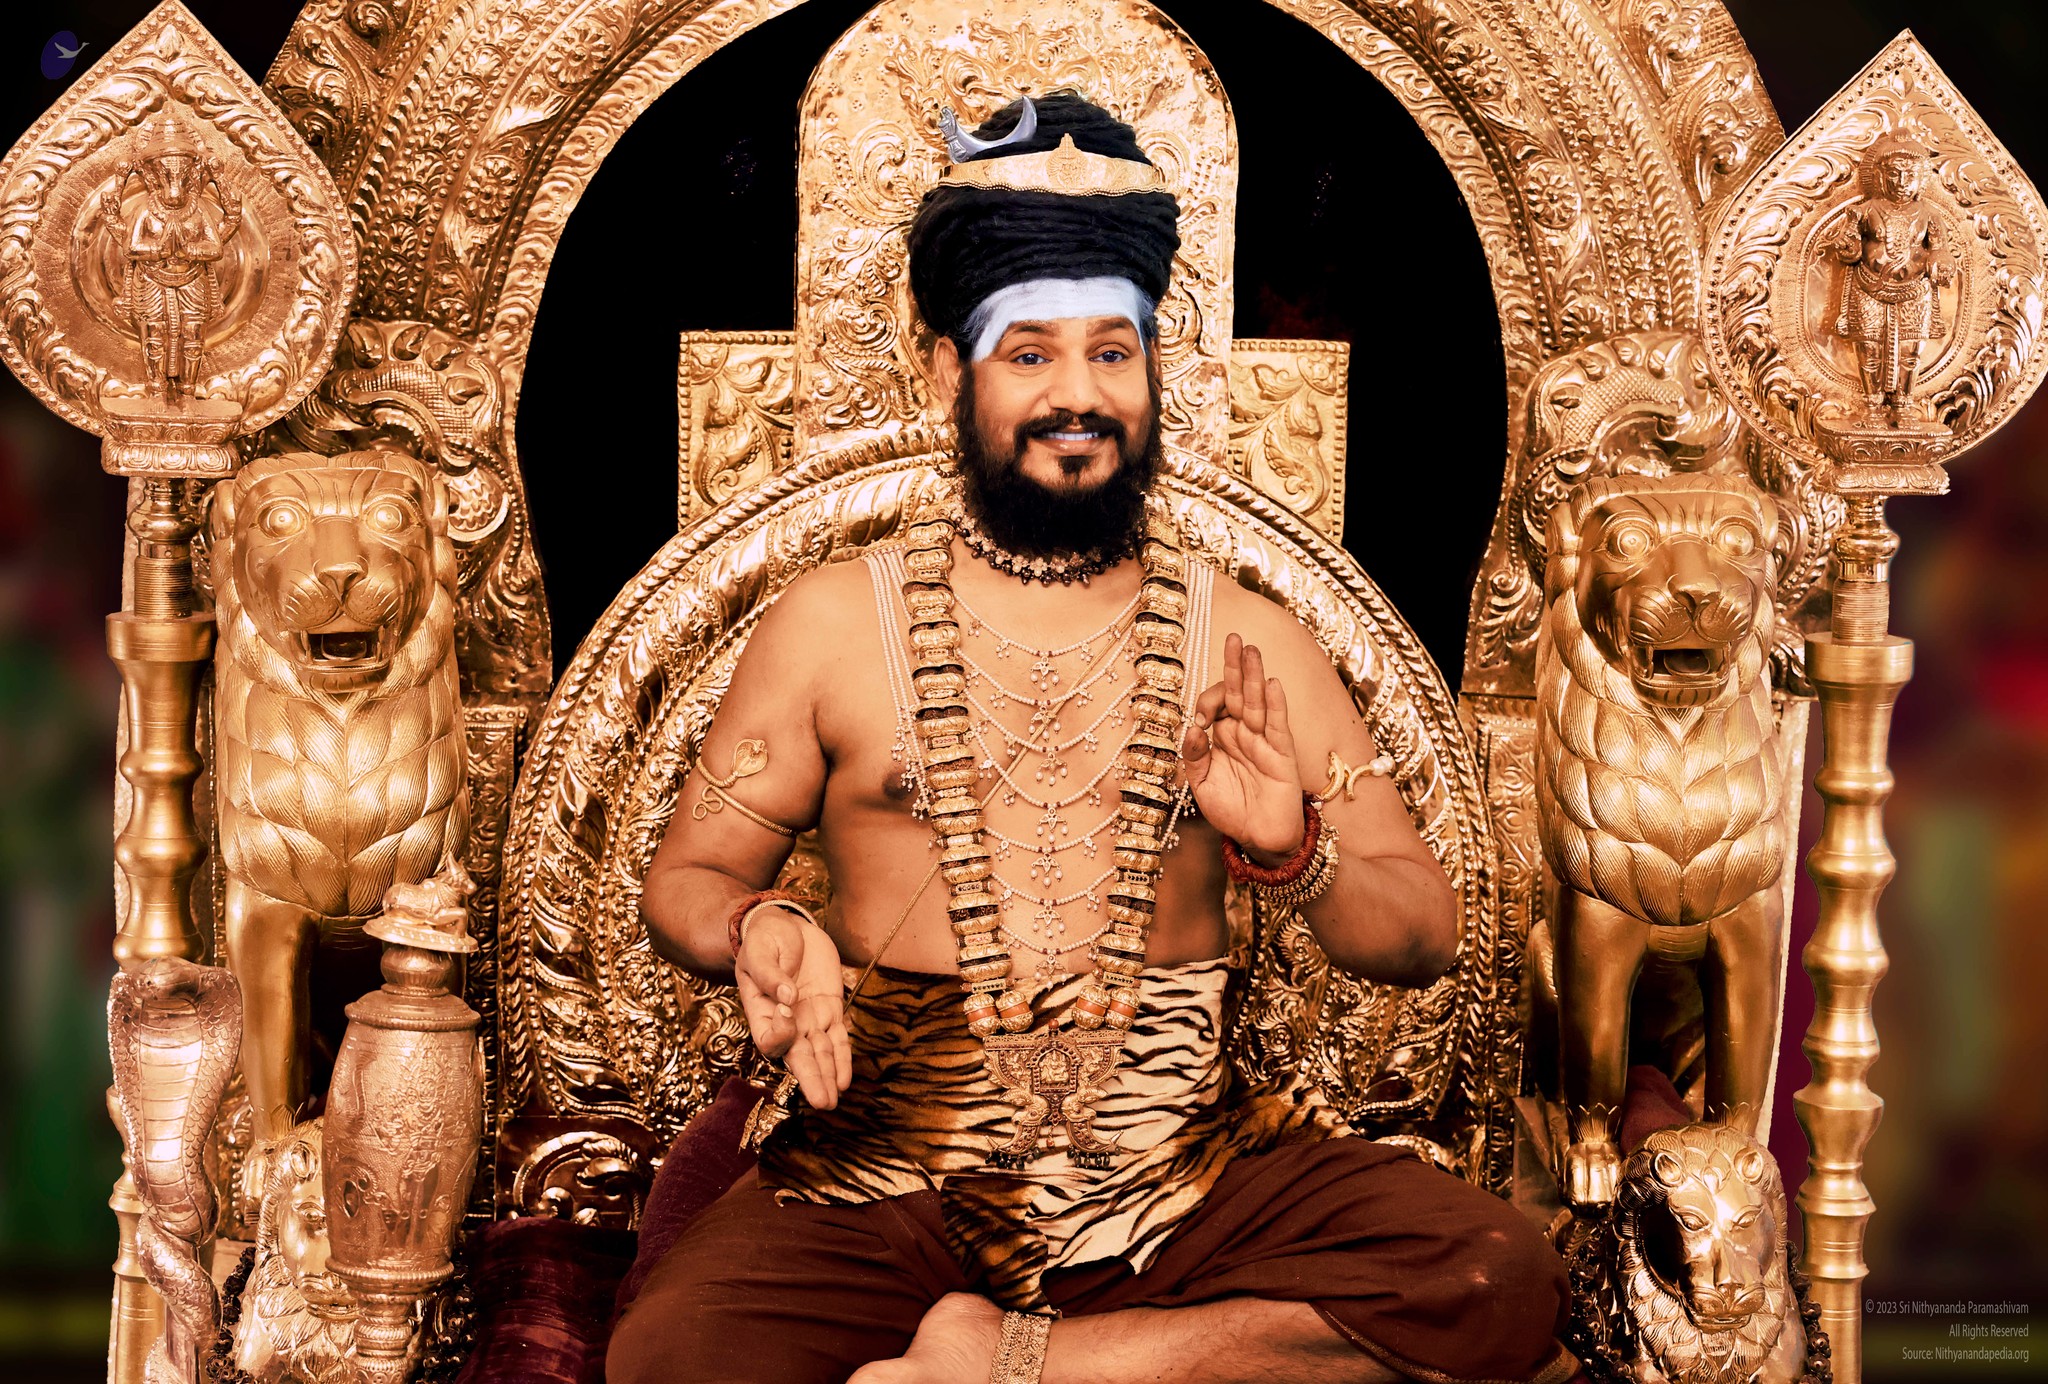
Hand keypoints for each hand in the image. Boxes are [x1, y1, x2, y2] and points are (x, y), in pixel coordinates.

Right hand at [734, 907, 851, 1109]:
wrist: (786, 926)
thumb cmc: (765, 939)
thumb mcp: (759, 950)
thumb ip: (769, 973)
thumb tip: (788, 996)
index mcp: (761, 1011)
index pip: (769, 1038)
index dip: (780, 1032)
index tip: (788, 1008)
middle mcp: (785, 1022)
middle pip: (797, 1056)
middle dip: (811, 1078)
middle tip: (822, 1102)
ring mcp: (809, 1018)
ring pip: (820, 1053)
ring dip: (828, 1076)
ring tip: (834, 1101)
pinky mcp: (830, 1008)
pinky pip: (838, 1038)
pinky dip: (843, 1058)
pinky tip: (845, 1080)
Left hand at [1183, 634, 1304, 861]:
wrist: (1260, 838)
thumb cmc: (1232, 810)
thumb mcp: (1201, 785)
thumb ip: (1193, 757)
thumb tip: (1191, 729)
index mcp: (1221, 736)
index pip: (1215, 704)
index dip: (1206, 702)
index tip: (1201, 718)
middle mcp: (1242, 732)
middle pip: (1237, 693)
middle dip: (1235, 666)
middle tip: (1234, 638)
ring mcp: (1263, 740)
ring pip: (1258, 702)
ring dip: (1254, 676)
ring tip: (1252, 650)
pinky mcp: (1282, 754)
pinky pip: (1278, 725)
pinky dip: (1275, 705)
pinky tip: (1271, 684)